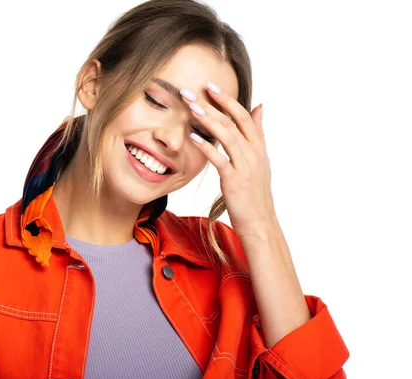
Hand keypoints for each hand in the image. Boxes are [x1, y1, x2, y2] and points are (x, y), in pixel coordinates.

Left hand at [180, 82, 276, 237]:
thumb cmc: (254, 191)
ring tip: (190, 107)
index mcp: (258, 147)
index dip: (227, 99)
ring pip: (226, 135)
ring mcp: (245, 166)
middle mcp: (253, 153)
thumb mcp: (260, 160)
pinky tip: (193, 136)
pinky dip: (206, 146)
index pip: (244, 115)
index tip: (210, 85)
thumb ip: (257, 133)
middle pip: (233, 121)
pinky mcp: (234, 180)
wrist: (259, 221)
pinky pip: (219, 159)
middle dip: (212, 104)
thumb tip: (260, 106)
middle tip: (191, 91)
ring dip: (207, 119)